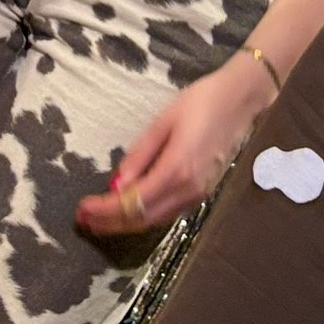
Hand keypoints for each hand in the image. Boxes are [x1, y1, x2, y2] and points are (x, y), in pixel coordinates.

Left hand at [75, 51, 274, 237]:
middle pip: (142, 219)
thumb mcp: (163, 121)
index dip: (105, 210)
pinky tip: (127, 210)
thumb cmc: (200, 102)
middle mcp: (188, 190)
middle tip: (82, 220)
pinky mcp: (201, 194)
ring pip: (154, 220)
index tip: (81, 209)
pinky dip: (143, 216)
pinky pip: (167, 213)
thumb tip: (116, 185)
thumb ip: (140, 155)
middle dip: (109, 222)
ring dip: (124, 223)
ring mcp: (197, 196)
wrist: (241, 100)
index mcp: (176, 170)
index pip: (132, 202)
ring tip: (98, 219)